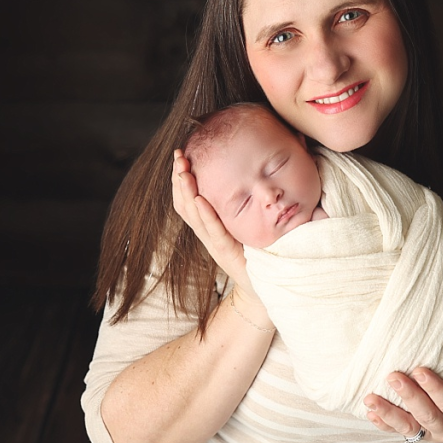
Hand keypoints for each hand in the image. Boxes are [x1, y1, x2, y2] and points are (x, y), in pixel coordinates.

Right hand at [172, 150, 259, 298]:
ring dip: (187, 192)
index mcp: (212, 225)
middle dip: (180, 178)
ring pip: (194, 215)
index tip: (181, 154)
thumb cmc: (260, 253)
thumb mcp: (250, 223)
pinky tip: (199, 199)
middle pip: (186, 203)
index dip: (183, 178)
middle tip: (178, 157)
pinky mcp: (226, 253)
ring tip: (183, 172)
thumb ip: (252, 200)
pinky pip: (213, 232)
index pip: (190, 199)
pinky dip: (205, 215)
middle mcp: (209, 233)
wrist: (265, 287)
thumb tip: (261, 169)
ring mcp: (215, 244)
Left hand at [363, 336, 442, 442]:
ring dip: (389, 414)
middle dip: (409, 398)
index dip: (436, 390)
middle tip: (393, 376)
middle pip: (428, 416)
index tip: (420, 370)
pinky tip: (370, 411)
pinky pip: (401, 431)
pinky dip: (384, 423)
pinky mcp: (422, 432)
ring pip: (410, 428)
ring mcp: (435, 433)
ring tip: (370, 398)